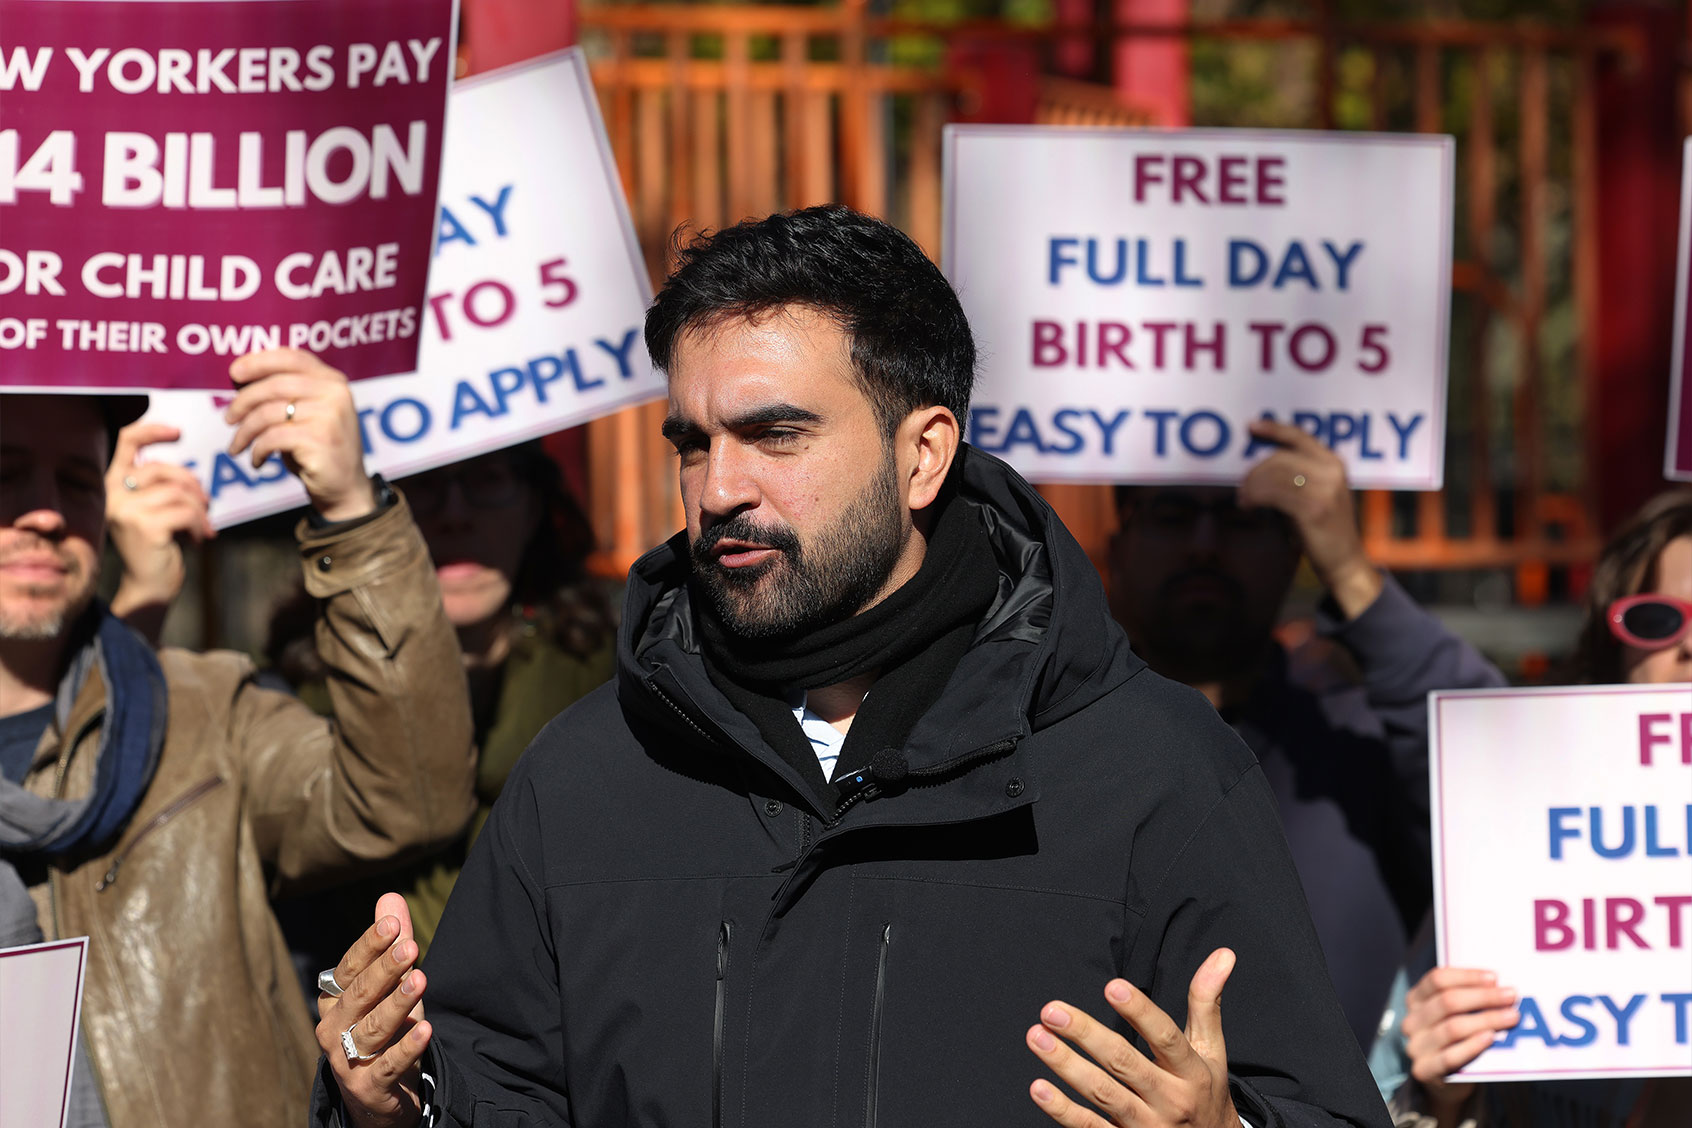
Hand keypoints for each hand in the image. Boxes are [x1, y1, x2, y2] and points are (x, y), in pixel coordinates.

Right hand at [105, 421, 213, 642]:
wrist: (150, 587)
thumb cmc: (158, 546)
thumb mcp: (156, 509)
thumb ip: (161, 486)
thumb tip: (189, 472)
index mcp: (111, 486)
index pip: (125, 443)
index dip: (151, 431)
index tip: (178, 432)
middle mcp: (111, 495)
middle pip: (161, 468)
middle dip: (191, 484)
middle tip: (205, 505)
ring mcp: (125, 509)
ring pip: (177, 492)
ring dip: (199, 511)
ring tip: (203, 528)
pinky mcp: (144, 525)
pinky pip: (186, 512)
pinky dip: (200, 524)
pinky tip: (200, 539)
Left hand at [225, 349, 375, 521]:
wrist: (346, 486)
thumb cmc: (318, 447)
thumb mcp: (309, 412)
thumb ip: (288, 392)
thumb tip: (241, 377)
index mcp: (332, 381)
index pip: (291, 357)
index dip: (258, 361)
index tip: (234, 373)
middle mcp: (335, 394)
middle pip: (274, 385)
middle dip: (243, 401)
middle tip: (229, 418)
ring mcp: (330, 416)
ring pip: (268, 413)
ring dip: (245, 431)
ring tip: (237, 446)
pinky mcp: (320, 440)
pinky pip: (272, 438)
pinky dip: (257, 450)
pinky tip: (256, 460)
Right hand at [317, 893, 430, 1127]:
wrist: (381, 1092)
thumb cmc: (386, 1028)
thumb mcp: (391, 985)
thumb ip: (391, 944)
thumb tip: (390, 898)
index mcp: (333, 1000)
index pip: (350, 968)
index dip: (370, 945)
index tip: (393, 924)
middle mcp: (332, 1028)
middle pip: (360, 995)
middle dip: (385, 970)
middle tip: (410, 948)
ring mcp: (346, 1061)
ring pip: (371, 1028)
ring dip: (397, 1004)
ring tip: (420, 981)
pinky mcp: (368, 1087)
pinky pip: (388, 1065)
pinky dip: (407, 1048)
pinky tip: (426, 1030)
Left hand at [1026, 948, 1238, 1126]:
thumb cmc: (1205, 1092)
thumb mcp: (1212, 1050)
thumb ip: (1207, 1002)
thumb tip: (1223, 954)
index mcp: (1190, 1071)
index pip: (1166, 1037)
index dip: (1140, 1012)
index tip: (1113, 987)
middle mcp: (1169, 1099)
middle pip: (1125, 1064)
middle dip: (1086, 1035)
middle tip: (1052, 1011)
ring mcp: (1146, 1125)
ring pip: (1103, 1095)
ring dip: (1067, 1066)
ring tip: (1037, 1038)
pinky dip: (1063, 1111)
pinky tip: (1039, 1088)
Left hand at [1237, 419, 1380, 619]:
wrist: (1345, 560)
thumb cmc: (1323, 528)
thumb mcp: (1317, 493)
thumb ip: (1299, 474)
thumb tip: (1260, 464)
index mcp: (1333, 462)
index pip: (1300, 436)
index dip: (1274, 429)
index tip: (1251, 426)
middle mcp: (1331, 471)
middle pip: (1279, 458)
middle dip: (1254, 471)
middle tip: (1242, 487)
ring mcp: (1324, 489)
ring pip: (1274, 475)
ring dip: (1252, 486)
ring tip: (1244, 499)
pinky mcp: (1314, 509)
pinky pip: (1274, 494)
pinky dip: (1255, 498)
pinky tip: (1248, 506)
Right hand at [1401, 966, 1518, 1122]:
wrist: (1445, 1082)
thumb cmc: (1456, 1040)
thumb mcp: (1454, 1015)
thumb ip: (1468, 1000)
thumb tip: (1500, 987)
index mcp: (1416, 1000)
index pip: (1437, 979)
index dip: (1467, 976)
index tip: (1494, 977)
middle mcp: (1412, 1021)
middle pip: (1447, 1002)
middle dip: (1483, 997)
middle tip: (1511, 996)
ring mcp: (1416, 1046)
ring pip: (1453, 1027)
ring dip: (1486, 1020)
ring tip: (1511, 1017)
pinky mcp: (1424, 1070)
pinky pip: (1451, 1056)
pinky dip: (1472, 1046)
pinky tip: (1490, 1038)